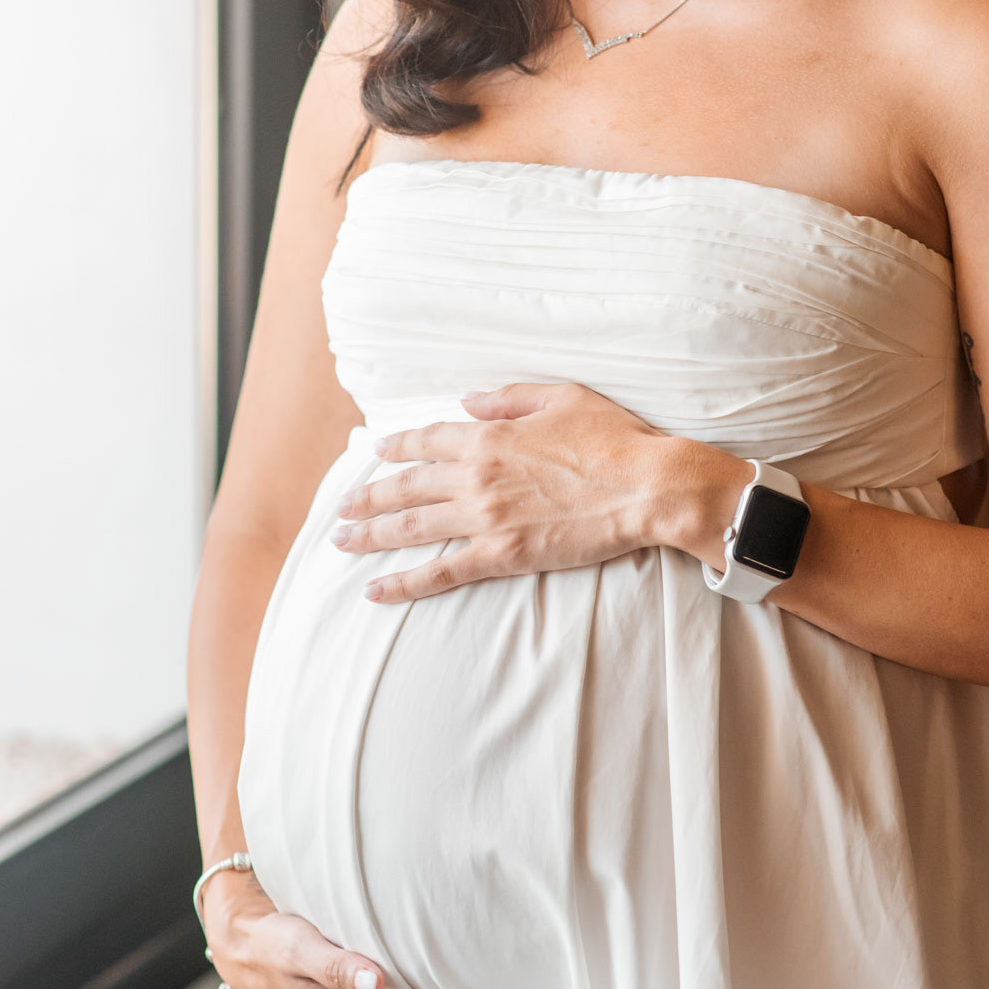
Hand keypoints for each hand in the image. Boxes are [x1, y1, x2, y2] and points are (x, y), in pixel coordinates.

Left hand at [330, 381, 699, 602]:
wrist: (647, 486)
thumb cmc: (615, 438)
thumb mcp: (563, 396)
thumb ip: (509, 399)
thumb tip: (469, 399)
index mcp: (490, 435)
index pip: (428, 439)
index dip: (398, 446)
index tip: (376, 452)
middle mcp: (477, 475)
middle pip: (408, 485)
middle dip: (369, 497)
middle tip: (342, 508)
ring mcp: (485, 517)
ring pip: (412, 527)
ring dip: (372, 535)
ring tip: (341, 542)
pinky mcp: (501, 554)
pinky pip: (441, 572)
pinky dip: (405, 583)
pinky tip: (376, 591)